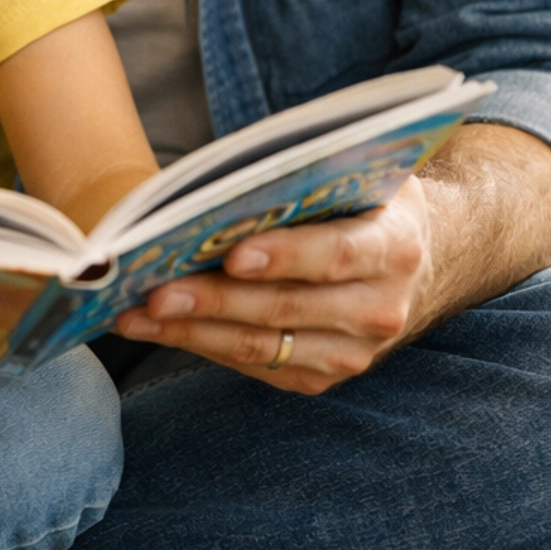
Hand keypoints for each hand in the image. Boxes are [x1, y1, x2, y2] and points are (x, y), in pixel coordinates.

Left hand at [112, 175, 430, 392]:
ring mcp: (353, 353)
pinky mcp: (323, 376)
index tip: (231, 254)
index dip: (285, 256)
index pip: (336, 254)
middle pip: (286, 308)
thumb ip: (313, 173)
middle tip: (155, 291)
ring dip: (193, 332)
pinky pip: (256, 366)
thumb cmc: (365, 201)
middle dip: (214, 300)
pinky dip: (202, 346)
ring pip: (262, 346)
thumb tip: (233, 178)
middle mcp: (380, 309)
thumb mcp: (358, 173)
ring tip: (136, 314)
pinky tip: (156, 329)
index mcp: (394, 246)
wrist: (414, 262)